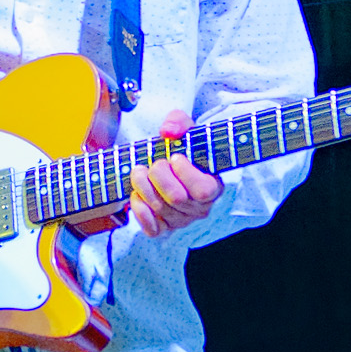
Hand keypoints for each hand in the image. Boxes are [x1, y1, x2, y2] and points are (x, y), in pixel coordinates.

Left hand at [128, 110, 222, 237]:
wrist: (171, 162)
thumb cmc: (182, 147)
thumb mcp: (185, 128)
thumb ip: (179, 122)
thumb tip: (168, 132)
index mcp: (214, 186)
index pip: (203, 191)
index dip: (185, 173)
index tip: (175, 157)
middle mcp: (200, 208)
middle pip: (176, 199)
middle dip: (158, 175)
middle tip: (154, 163)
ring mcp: (182, 220)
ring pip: (160, 209)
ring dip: (143, 186)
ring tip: (139, 171)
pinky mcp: (164, 227)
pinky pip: (152, 229)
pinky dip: (140, 212)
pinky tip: (136, 196)